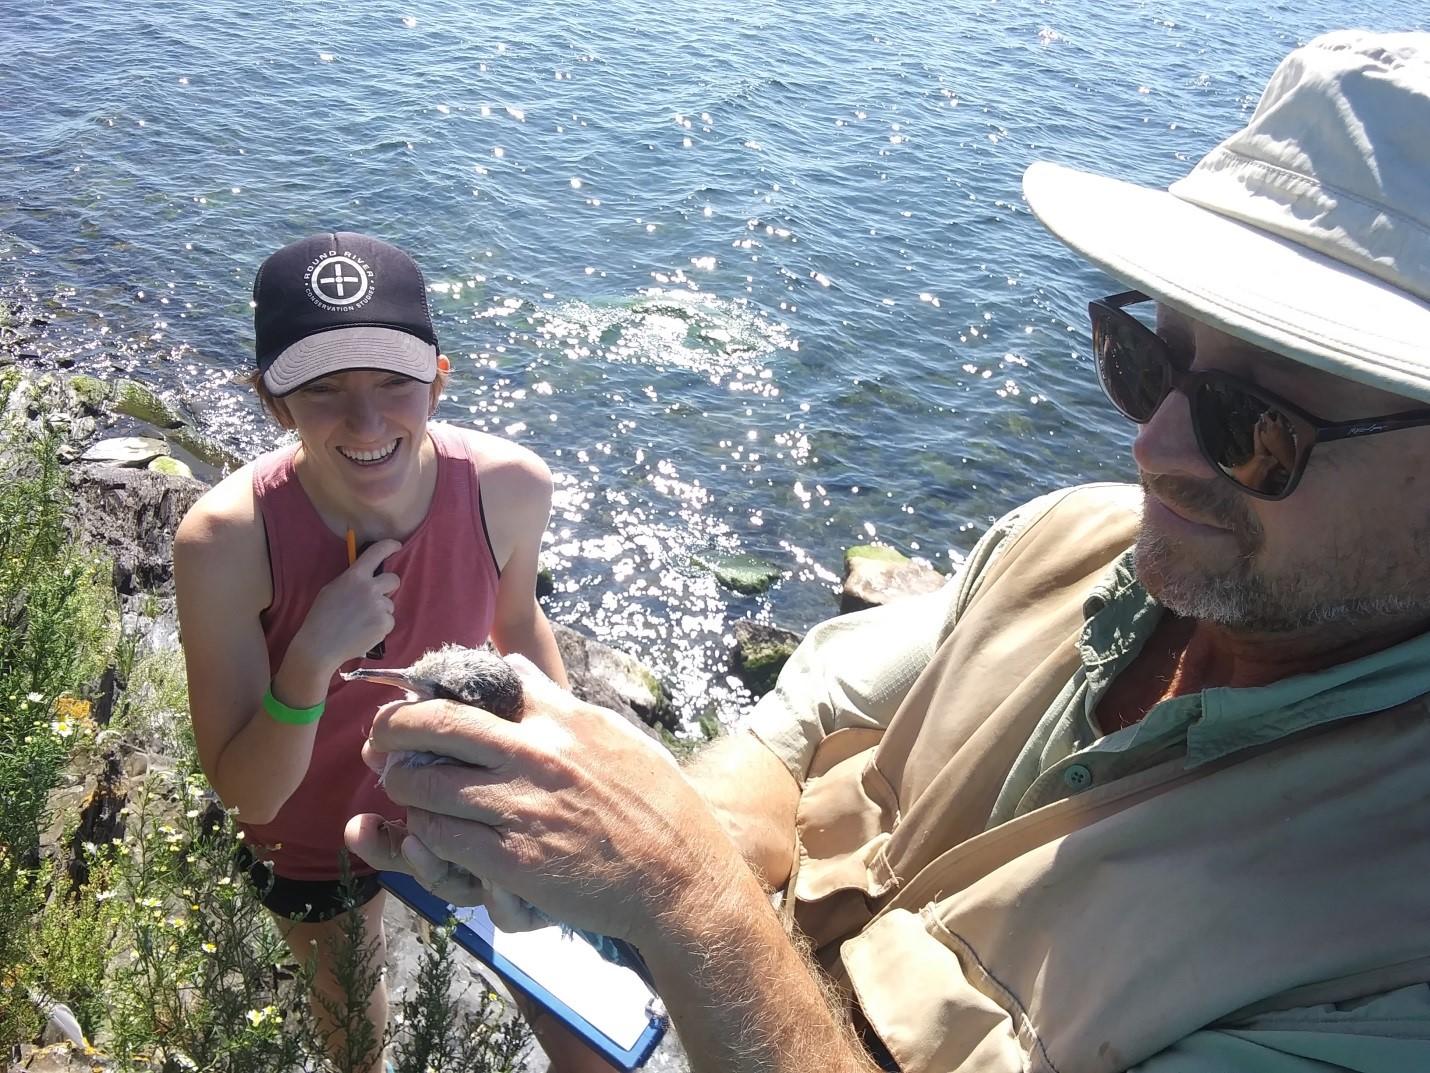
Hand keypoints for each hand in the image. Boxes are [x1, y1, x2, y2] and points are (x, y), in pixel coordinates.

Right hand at [292, 539, 401, 670]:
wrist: (320, 645)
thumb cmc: (321, 617)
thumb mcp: (332, 589)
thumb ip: (351, 580)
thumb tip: (366, 576)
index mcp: (355, 576)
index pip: (377, 553)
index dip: (389, 546)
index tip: (396, 545)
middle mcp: (370, 588)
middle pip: (394, 579)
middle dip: (388, 586)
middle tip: (376, 596)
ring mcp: (379, 606)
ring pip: (389, 604)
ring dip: (380, 611)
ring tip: (360, 622)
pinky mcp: (384, 623)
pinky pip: (389, 621)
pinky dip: (380, 626)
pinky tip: (364, 632)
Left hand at [354, 657, 745, 944]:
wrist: (676, 877)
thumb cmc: (655, 804)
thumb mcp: (615, 734)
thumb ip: (559, 701)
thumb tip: (514, 667)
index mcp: (562, 718)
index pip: (482, 682)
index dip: (436, 687)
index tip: (417, 696)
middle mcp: (536, 754)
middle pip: (437, 724)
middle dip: (395, 727)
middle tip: (380, 737)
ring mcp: (520, 807)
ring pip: (425, 785)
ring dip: (403, 785)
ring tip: (401, 786)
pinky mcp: (511, 859)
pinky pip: (440, 836)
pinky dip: (423, 831)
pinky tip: (427, 831)